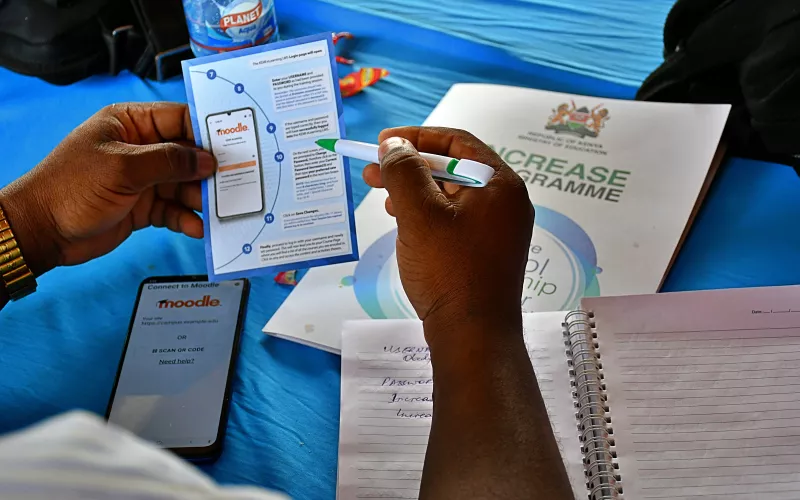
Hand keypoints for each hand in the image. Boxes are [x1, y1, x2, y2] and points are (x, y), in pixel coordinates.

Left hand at [0, 102, 215, 275]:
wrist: (44, 230)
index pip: (179, 120)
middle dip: (210, 170)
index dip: (207, 131)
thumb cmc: (72, 187)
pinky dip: (187, 219)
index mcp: (131, 124)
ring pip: (185, 185)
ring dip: (202, 198)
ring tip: (220, 209)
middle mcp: (141, 149)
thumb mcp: (123, 168)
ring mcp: (144, 180)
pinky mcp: (145, 207)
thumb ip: (168, 162)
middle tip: (237, 180)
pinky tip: (198, 227)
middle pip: (188, 155)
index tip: (236, 143)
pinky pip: (175, 210)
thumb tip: (207, 160)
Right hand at [363, 127, 533, 341]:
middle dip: (409, 167)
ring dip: (413, 190)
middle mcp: (505, 202)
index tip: (384, 142)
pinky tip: (401, 220)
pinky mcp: (485, 251)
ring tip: (380, 195)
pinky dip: (425, 214)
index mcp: (501, 185)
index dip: (417, 137)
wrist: (473, 335)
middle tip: (372, 170)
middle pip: (453, 168)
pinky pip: (453, 219)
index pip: (458, 142)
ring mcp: (497, 229)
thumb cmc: (450, 271)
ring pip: (450, 195)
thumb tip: (393, 146)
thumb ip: (404, 173)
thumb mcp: (420, 215)